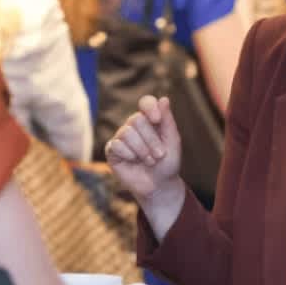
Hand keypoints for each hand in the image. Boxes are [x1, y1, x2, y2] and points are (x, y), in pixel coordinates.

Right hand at [105, 96, 185, 239]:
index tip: (157, 120)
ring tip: (149, 161)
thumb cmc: (168, 163)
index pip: (145, 102)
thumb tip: (163, 98)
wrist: (159, 186)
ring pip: (126, 132)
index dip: (150, 107)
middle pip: (136, 120)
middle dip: (151, 140)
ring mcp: (121, 137)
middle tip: (159, 155)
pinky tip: (134, 162)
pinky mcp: (112, 150)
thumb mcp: (172, 141)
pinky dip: (129, 155)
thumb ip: (168, 121)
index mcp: (150, 120)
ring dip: (142, 150)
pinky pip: (116, 145)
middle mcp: (134, 125)